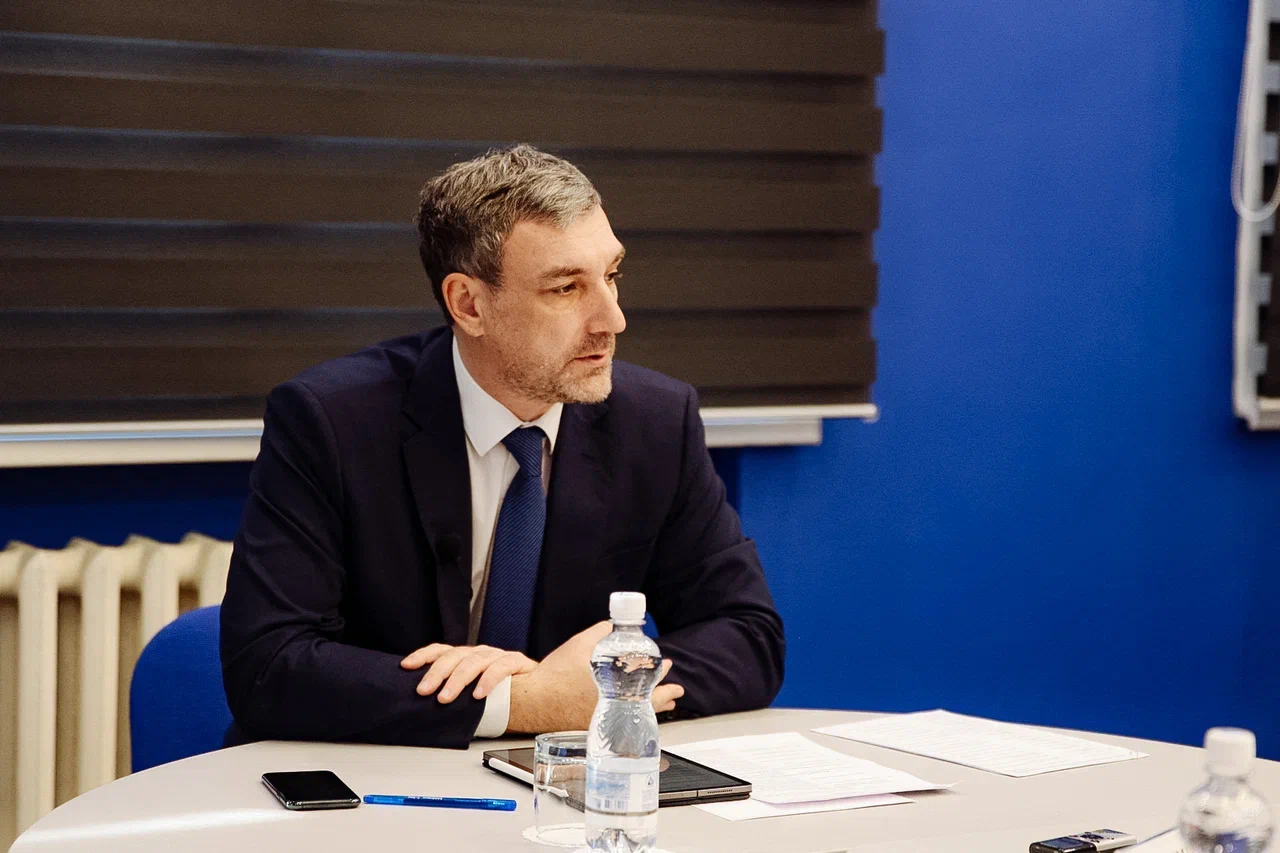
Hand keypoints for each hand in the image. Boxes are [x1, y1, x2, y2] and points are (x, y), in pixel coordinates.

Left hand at [400, 643, 535, 702]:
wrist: (537, 693)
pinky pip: (501, 667)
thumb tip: (425, 706)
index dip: (423, 656)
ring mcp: (498, 656)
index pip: (441, 651)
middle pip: (455, 656)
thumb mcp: (472, 693)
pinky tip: (479, 693)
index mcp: (466, 657)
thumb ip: (455, 692)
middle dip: (437, 673)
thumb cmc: (501, 696)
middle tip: (424, 691)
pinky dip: (488, 680)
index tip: (406, 666)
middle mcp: (480, 653)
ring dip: (458, 679)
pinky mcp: (516, 662)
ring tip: (446, 697)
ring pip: (475, 661)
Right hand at [506, 621, 684, 732]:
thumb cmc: (556, 672)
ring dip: (653, 707)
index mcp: (613, 684)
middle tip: (676, 691)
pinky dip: (635, 715)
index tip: (668, 665)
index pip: (645, 677)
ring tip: (667, 705)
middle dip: (664, 694)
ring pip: (637, 714)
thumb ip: (601, 632)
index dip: (659, 671)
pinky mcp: (595, 726)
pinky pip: (623, 721)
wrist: (534, 699)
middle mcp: (612, 704)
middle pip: (648, 700)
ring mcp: (605, 718)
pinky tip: (637, 713)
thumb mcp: (580, 644)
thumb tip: (613, 626)